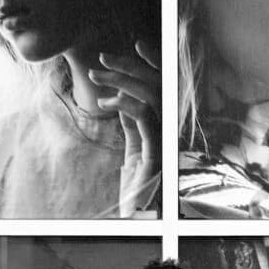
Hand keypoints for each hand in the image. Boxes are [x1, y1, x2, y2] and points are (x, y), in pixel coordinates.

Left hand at [89, 41, 160, 216]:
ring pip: (151, 96)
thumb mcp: (133, 155)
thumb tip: (121, 102)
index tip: (137, 45)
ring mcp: (166, 142)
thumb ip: (133, 128)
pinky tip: (107, 103)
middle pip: (157, 86)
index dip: (154, 64)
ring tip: (97, 76)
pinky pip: (145, 117)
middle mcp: (171, 132)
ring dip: (122, 80)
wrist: (141, 222)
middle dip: (129, 67)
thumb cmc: (138, 194)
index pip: (164, 89)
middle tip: (102, 60)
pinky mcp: (157, 153)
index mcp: (167, 130)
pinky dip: (125, 104)